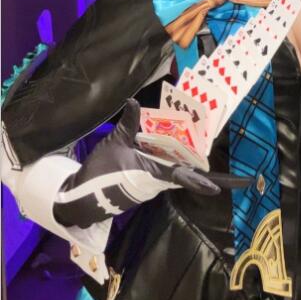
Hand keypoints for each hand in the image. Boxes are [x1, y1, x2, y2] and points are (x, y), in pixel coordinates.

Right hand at [53, 98, 221, 228]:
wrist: (81, 198)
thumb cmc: (100, 172)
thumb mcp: (115, 143)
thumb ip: (128, 123)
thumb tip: (133, 101)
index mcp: (152, 174)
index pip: (182, 177)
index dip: (201, 183)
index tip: (218, 188)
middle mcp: (155, 183)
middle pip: (183, 175)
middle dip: (199, 171)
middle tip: (217, 164)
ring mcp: (148, 188)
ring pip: (171, 174)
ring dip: (182, 165)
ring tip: (193, 148)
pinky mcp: (140, 188)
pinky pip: (160, 174)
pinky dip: (166, 164)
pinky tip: (165, 152)